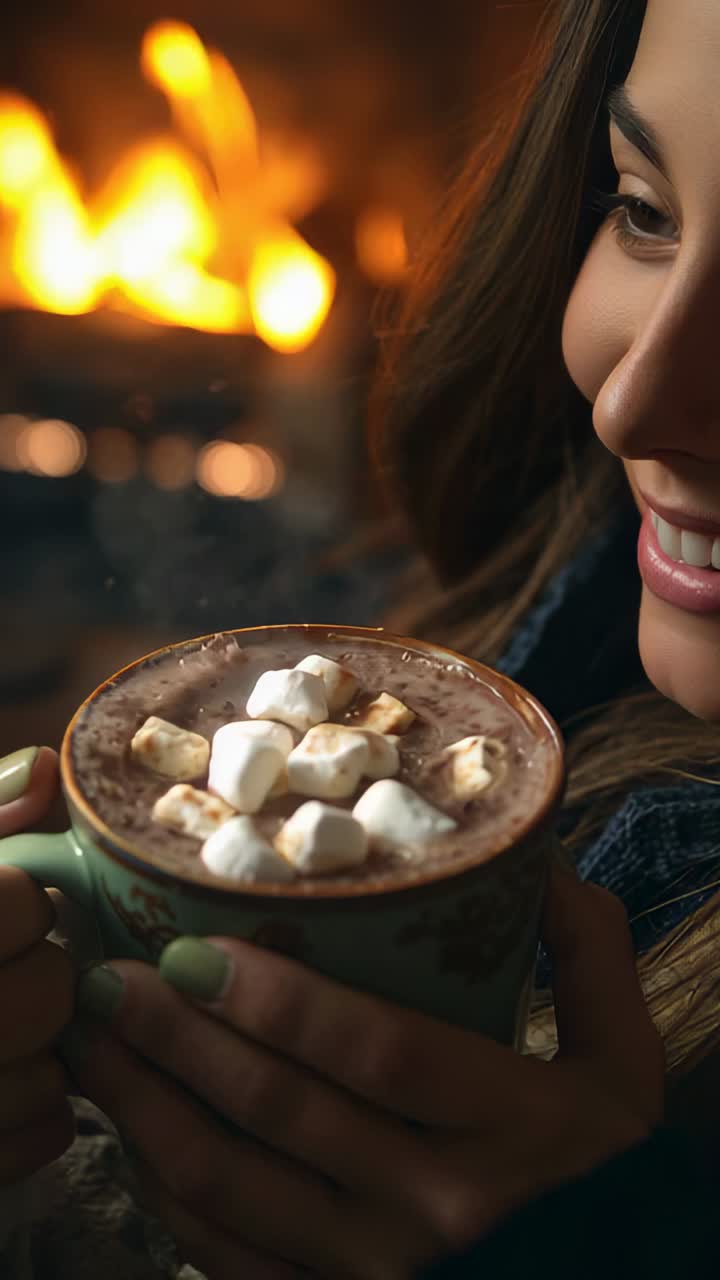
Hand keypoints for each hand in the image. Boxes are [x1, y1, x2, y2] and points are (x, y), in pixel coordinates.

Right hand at [0, 747, 75, 1183]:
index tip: (2, 909)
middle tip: (6, 970)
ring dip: (41, 1046)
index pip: (22, 906)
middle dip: (41, 972)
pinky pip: (45, 1134)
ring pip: (51, 1071)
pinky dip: (36, 1112)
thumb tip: (47, 769)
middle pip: (49, 990)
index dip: (22, 904)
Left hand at [66, 866, 662, 1278]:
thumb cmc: (607, 1179)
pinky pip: (225, 1256)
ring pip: (232, 1187)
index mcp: (508, 1129)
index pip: (378, 1054)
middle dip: (182, 1040)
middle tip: (114, 978)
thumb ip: (593, 957)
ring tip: (98, 1042)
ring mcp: (373, 1272)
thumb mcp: (626, 1066)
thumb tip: (539, 861)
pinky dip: (167, 1191)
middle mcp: (431, 1209)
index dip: (281, 1001)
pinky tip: (135, 1129)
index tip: (197, 947)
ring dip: (150, 1108)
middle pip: (281, 1115)